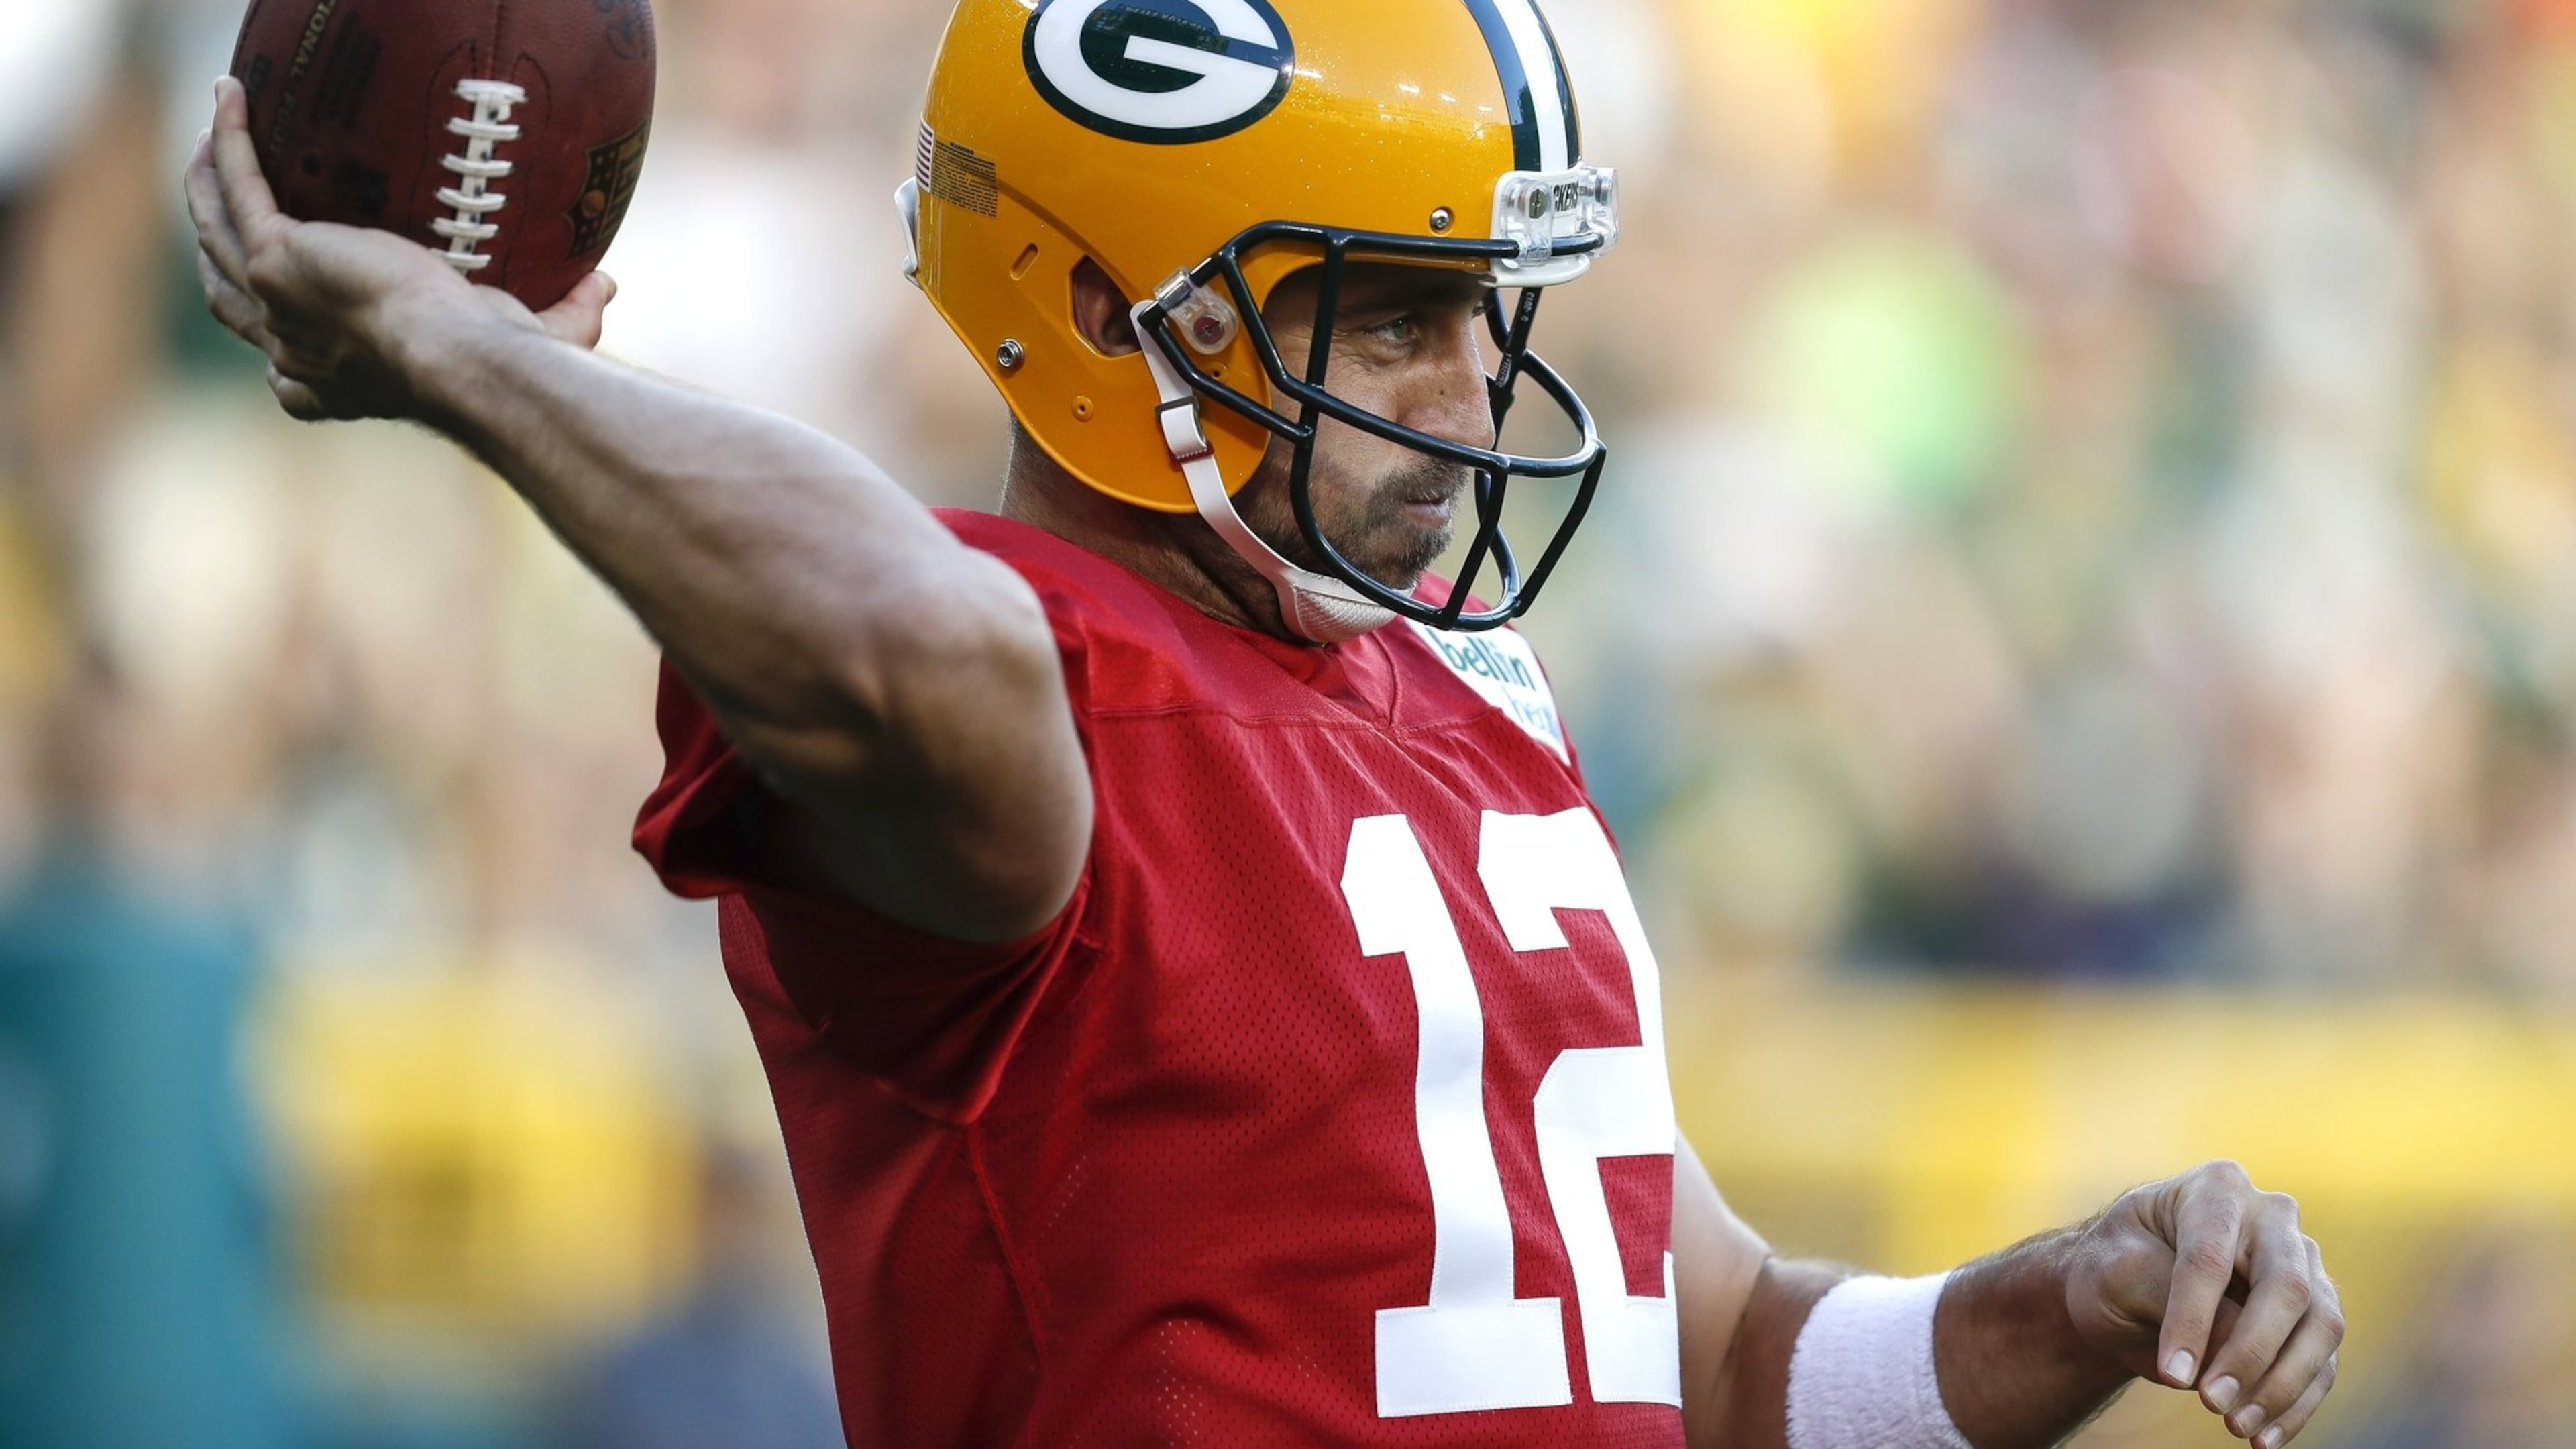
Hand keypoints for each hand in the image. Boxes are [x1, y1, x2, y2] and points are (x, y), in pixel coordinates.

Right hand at [184, 76, 615, 421]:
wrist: (466, 360)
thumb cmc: (500, 365)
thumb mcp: (527, 341)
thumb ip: (565, 318)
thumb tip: (606, 287)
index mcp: (333, 385)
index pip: (284, 365)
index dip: (272, 331)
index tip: (280, 300)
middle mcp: (291, 351)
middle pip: (228, 293)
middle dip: (217, 248)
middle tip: (223, 199)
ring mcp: (277, 301)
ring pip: (215, 233)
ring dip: (205, 183)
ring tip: (214, 140)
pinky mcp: (281, 257)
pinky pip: (237, 185)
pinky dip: (230, 141)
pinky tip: (232, 96)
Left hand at [2063, 1161, 2343, 1447]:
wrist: (2125, 1288)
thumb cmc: (2115, 1266)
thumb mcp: (2115, 1271)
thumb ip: (2167, 1295)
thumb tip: (2228, 1347)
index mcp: (2215, 1189)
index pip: (2211, 1258)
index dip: (2193, 1319)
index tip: (2172, 1376)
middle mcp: (2271, 1218)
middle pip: (2288, 1287)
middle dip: (2252, 1353)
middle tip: (2209, 1403)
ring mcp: (2303, 1263)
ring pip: (2321, 1326)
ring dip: (2281, 1385)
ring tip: (2233, 1425)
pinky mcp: (2315, 1313)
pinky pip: (2324, 1361)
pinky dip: (2297, 1404)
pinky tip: (2262, 1438)